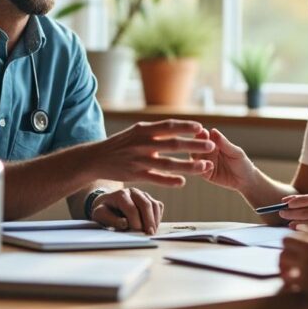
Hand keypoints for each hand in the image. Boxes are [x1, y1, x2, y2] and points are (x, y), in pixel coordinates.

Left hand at [90, 187, 163, 234]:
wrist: (108, 203)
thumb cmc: (105, 210)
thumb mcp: (100, 215)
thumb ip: (111, 219)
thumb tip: (125, 223)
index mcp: (120, 194)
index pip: (132, 208)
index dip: (136, 222)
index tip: (137, 233)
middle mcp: (133, 191)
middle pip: (146, 204)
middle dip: (148, 221)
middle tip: (149, 234)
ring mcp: (143, 194)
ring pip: (154, 205)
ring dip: (154, 220)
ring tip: (151, 232)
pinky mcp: (149, 198)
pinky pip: (158, 206)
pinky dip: (157, 217)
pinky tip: (153, 226)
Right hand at [94, 120, 214, 186]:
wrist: (96, 158)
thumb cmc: (120, 144)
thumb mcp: (136, 132)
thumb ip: (155, 131)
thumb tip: (178, 127)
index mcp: (143, 130)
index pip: (168, 126)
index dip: (185, 127)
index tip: (201, 128)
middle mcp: (142, 144)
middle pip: (173, 144)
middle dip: (194, 146)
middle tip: (211, 146)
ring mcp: (139, 160)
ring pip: (169, 164)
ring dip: (189, 165)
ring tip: (205, 166)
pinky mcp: (135, 175)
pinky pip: (156, 178)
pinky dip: (170, 181)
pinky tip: (183, 182)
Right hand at [192, 128, 255, 191]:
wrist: (246, 180)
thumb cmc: (242, 162)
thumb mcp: (235, 152)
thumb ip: (224, 144)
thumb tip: (213, 131)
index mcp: (214, 143)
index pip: (204, 136)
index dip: (202, 134)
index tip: (202, 132)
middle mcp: (207, 152)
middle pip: (196, 147)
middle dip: (197, 145)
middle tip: (199, 143)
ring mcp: (205, 163)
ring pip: (195, 159)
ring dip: (197, 156)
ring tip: (202, 155)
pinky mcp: (206, 174)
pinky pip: (200, 171)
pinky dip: (202, 168)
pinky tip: (208, 166)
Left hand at [279, 225, 307, 308]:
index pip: (299, 232)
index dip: (297, 244)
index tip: (296, 252)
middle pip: (287, 241)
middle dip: (287, 252)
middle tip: (290, 264)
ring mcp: (307, 260)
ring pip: (282, 257)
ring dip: (284, 266)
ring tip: (289, 276)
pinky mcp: (305, 278)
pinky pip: (287, 277)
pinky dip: (288, 282)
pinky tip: (293, 286)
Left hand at [280, 190, 307, 230]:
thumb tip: (289, 201)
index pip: (304, 199)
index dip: (291, 202)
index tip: (282, 204)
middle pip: (303, 212)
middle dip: (289, 213)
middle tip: (281, 214)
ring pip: (307, 222)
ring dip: (295, 222)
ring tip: (288, 222)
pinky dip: (304, 229)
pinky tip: (298, 229)